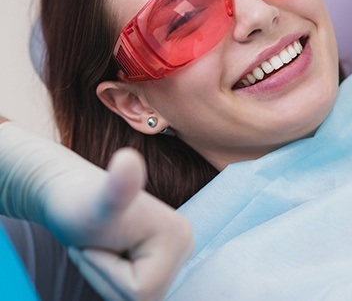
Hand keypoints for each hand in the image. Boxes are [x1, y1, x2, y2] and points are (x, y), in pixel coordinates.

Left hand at [43, 148, 193, 300]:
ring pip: (139, 297)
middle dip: (108, 279)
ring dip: (109, 279)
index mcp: (180, 237)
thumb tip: (128, 159)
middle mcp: (186, 244)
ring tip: (100, 247)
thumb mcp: (99, 203)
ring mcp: (177, 252)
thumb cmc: (78, 202)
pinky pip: (140, 286)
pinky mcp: (164, 256)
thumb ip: (118, 187)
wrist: (70, 194)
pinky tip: (111, 251)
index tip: (95, 242)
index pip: (141, 292)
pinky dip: (116, 276)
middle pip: (144, 298)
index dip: (105, 273)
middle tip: (95, 246)